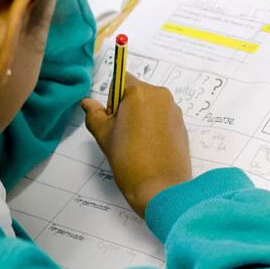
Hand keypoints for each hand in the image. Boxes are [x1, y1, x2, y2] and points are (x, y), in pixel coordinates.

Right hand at [82, 74, 191, 216]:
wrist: (161, 188)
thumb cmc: (128, 159)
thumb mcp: (104, 135)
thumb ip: (94, 114)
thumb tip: (87, 103)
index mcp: (140, 92)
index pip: (121, 79)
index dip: (112, 98)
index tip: (112, 119)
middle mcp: (161, 95)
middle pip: (137, 93)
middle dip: (127, 108)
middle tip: (121, 134)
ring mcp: (174, 111)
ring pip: (151, 106)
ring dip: (141, 117)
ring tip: (136, 144)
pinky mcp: (183, 126)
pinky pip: (163, 118)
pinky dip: (154, 127)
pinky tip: (150, 148)